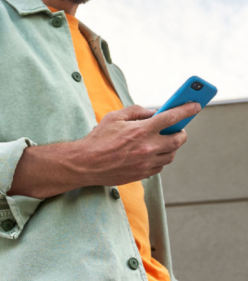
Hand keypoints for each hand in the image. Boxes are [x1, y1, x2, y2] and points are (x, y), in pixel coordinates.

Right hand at [73, 103, 197, 185]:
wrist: (85, 164)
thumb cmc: (97, 139)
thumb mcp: (114, 117)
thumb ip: (135, 111)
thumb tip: (152, 112)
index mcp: (141, 130)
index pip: (172, 117)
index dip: (187, 110)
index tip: (195, 105)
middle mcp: (148, 147)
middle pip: (178, 139)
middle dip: (181, 132)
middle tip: (178, 128)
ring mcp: (146, 163)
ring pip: (171, 155)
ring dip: (171, 147)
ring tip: (163, 141)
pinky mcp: (142, 174)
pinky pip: (160, 167)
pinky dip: (160, 159)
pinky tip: (151, 153)